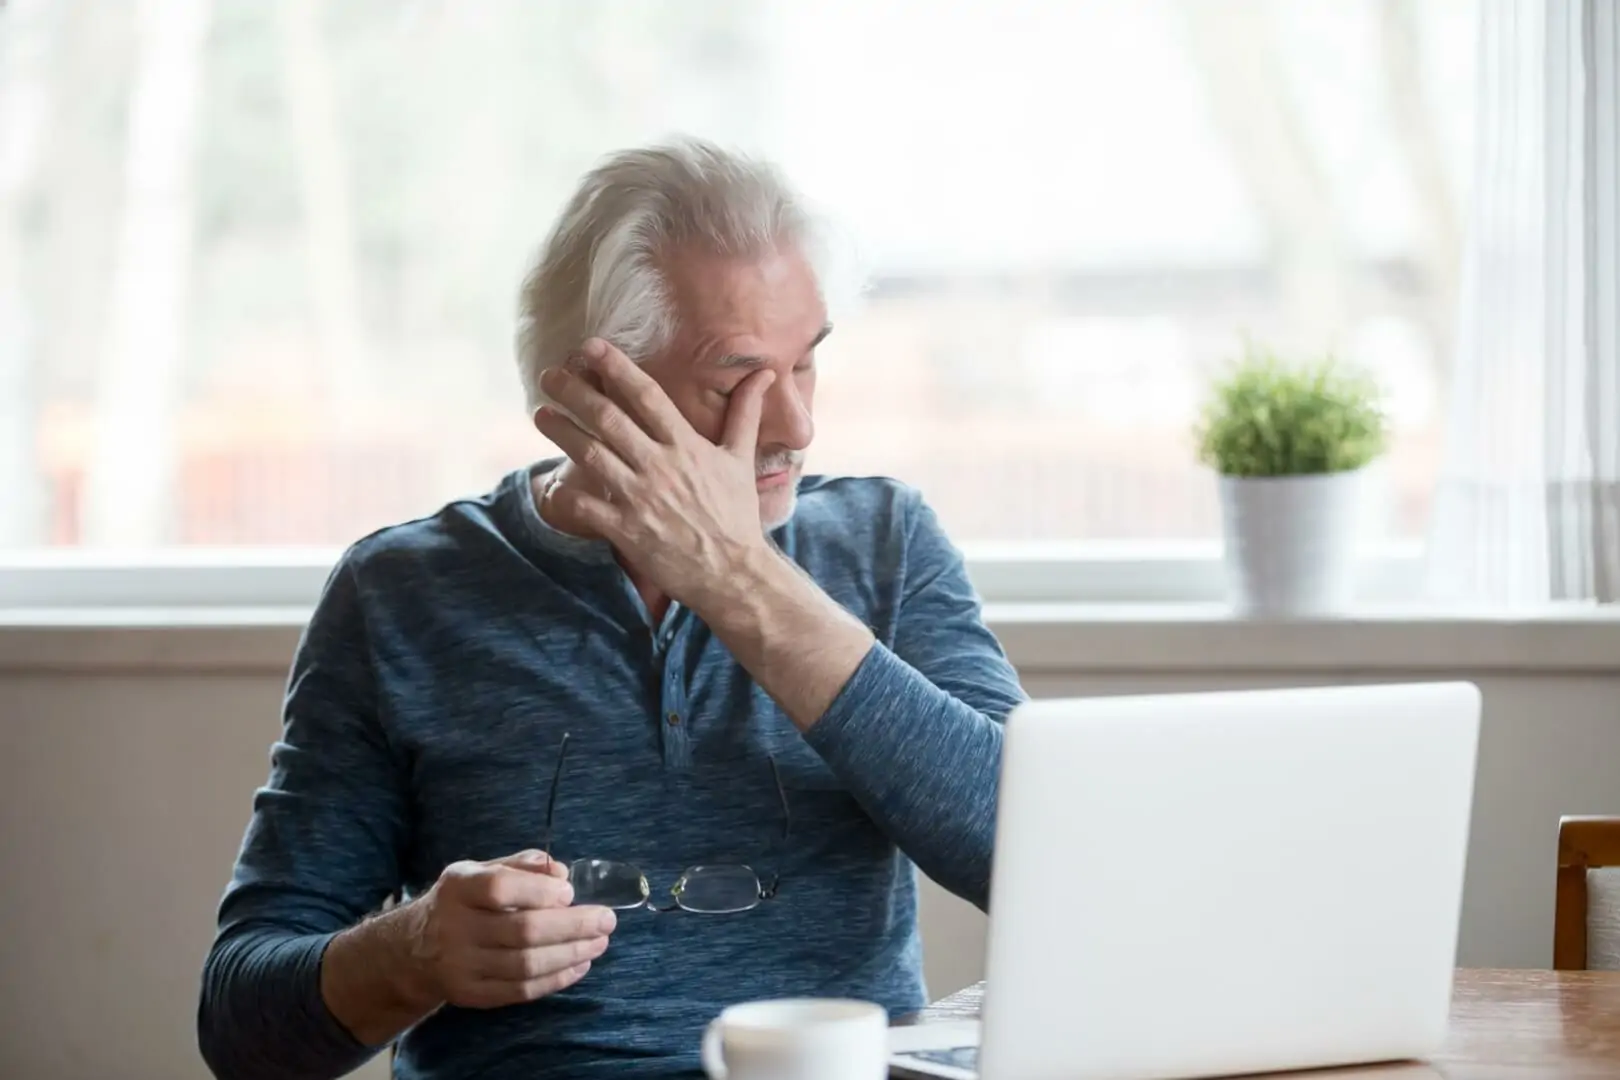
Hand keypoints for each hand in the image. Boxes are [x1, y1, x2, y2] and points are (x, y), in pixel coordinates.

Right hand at [404, 849, 615, 1009]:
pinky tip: (580, 964)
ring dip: (571, 954)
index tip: (570, 892)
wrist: (414, 950)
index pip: (499, 888)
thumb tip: (561, 871)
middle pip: (521, 931)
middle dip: (572, 926)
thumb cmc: (461, 902)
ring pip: (526, 965)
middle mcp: (456, 928)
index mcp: (459, 889)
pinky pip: (521, 991)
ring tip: (599, 942)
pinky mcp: (472, 995)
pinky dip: (556, 979)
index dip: (539, 891)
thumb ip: (521, 866)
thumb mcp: (480, 871)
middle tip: (606, 919)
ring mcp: (462, 967)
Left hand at [533, 337, 775, 607]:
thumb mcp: (741, 459)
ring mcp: (640, 498)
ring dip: (560, 430)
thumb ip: (745, 413)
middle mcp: (660, 466)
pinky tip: (551, 480)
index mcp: (686, 445)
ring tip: (540, 413)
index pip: (646, 395)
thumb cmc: (736, 514)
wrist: (733, 573)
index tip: (590, 347)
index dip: (615, 367)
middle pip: (608, 418)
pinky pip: (585, 505)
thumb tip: (765, 374)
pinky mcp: (627, 529)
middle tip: (548, 374)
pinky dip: (565, 492)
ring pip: (590, 454)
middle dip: (573, 391)